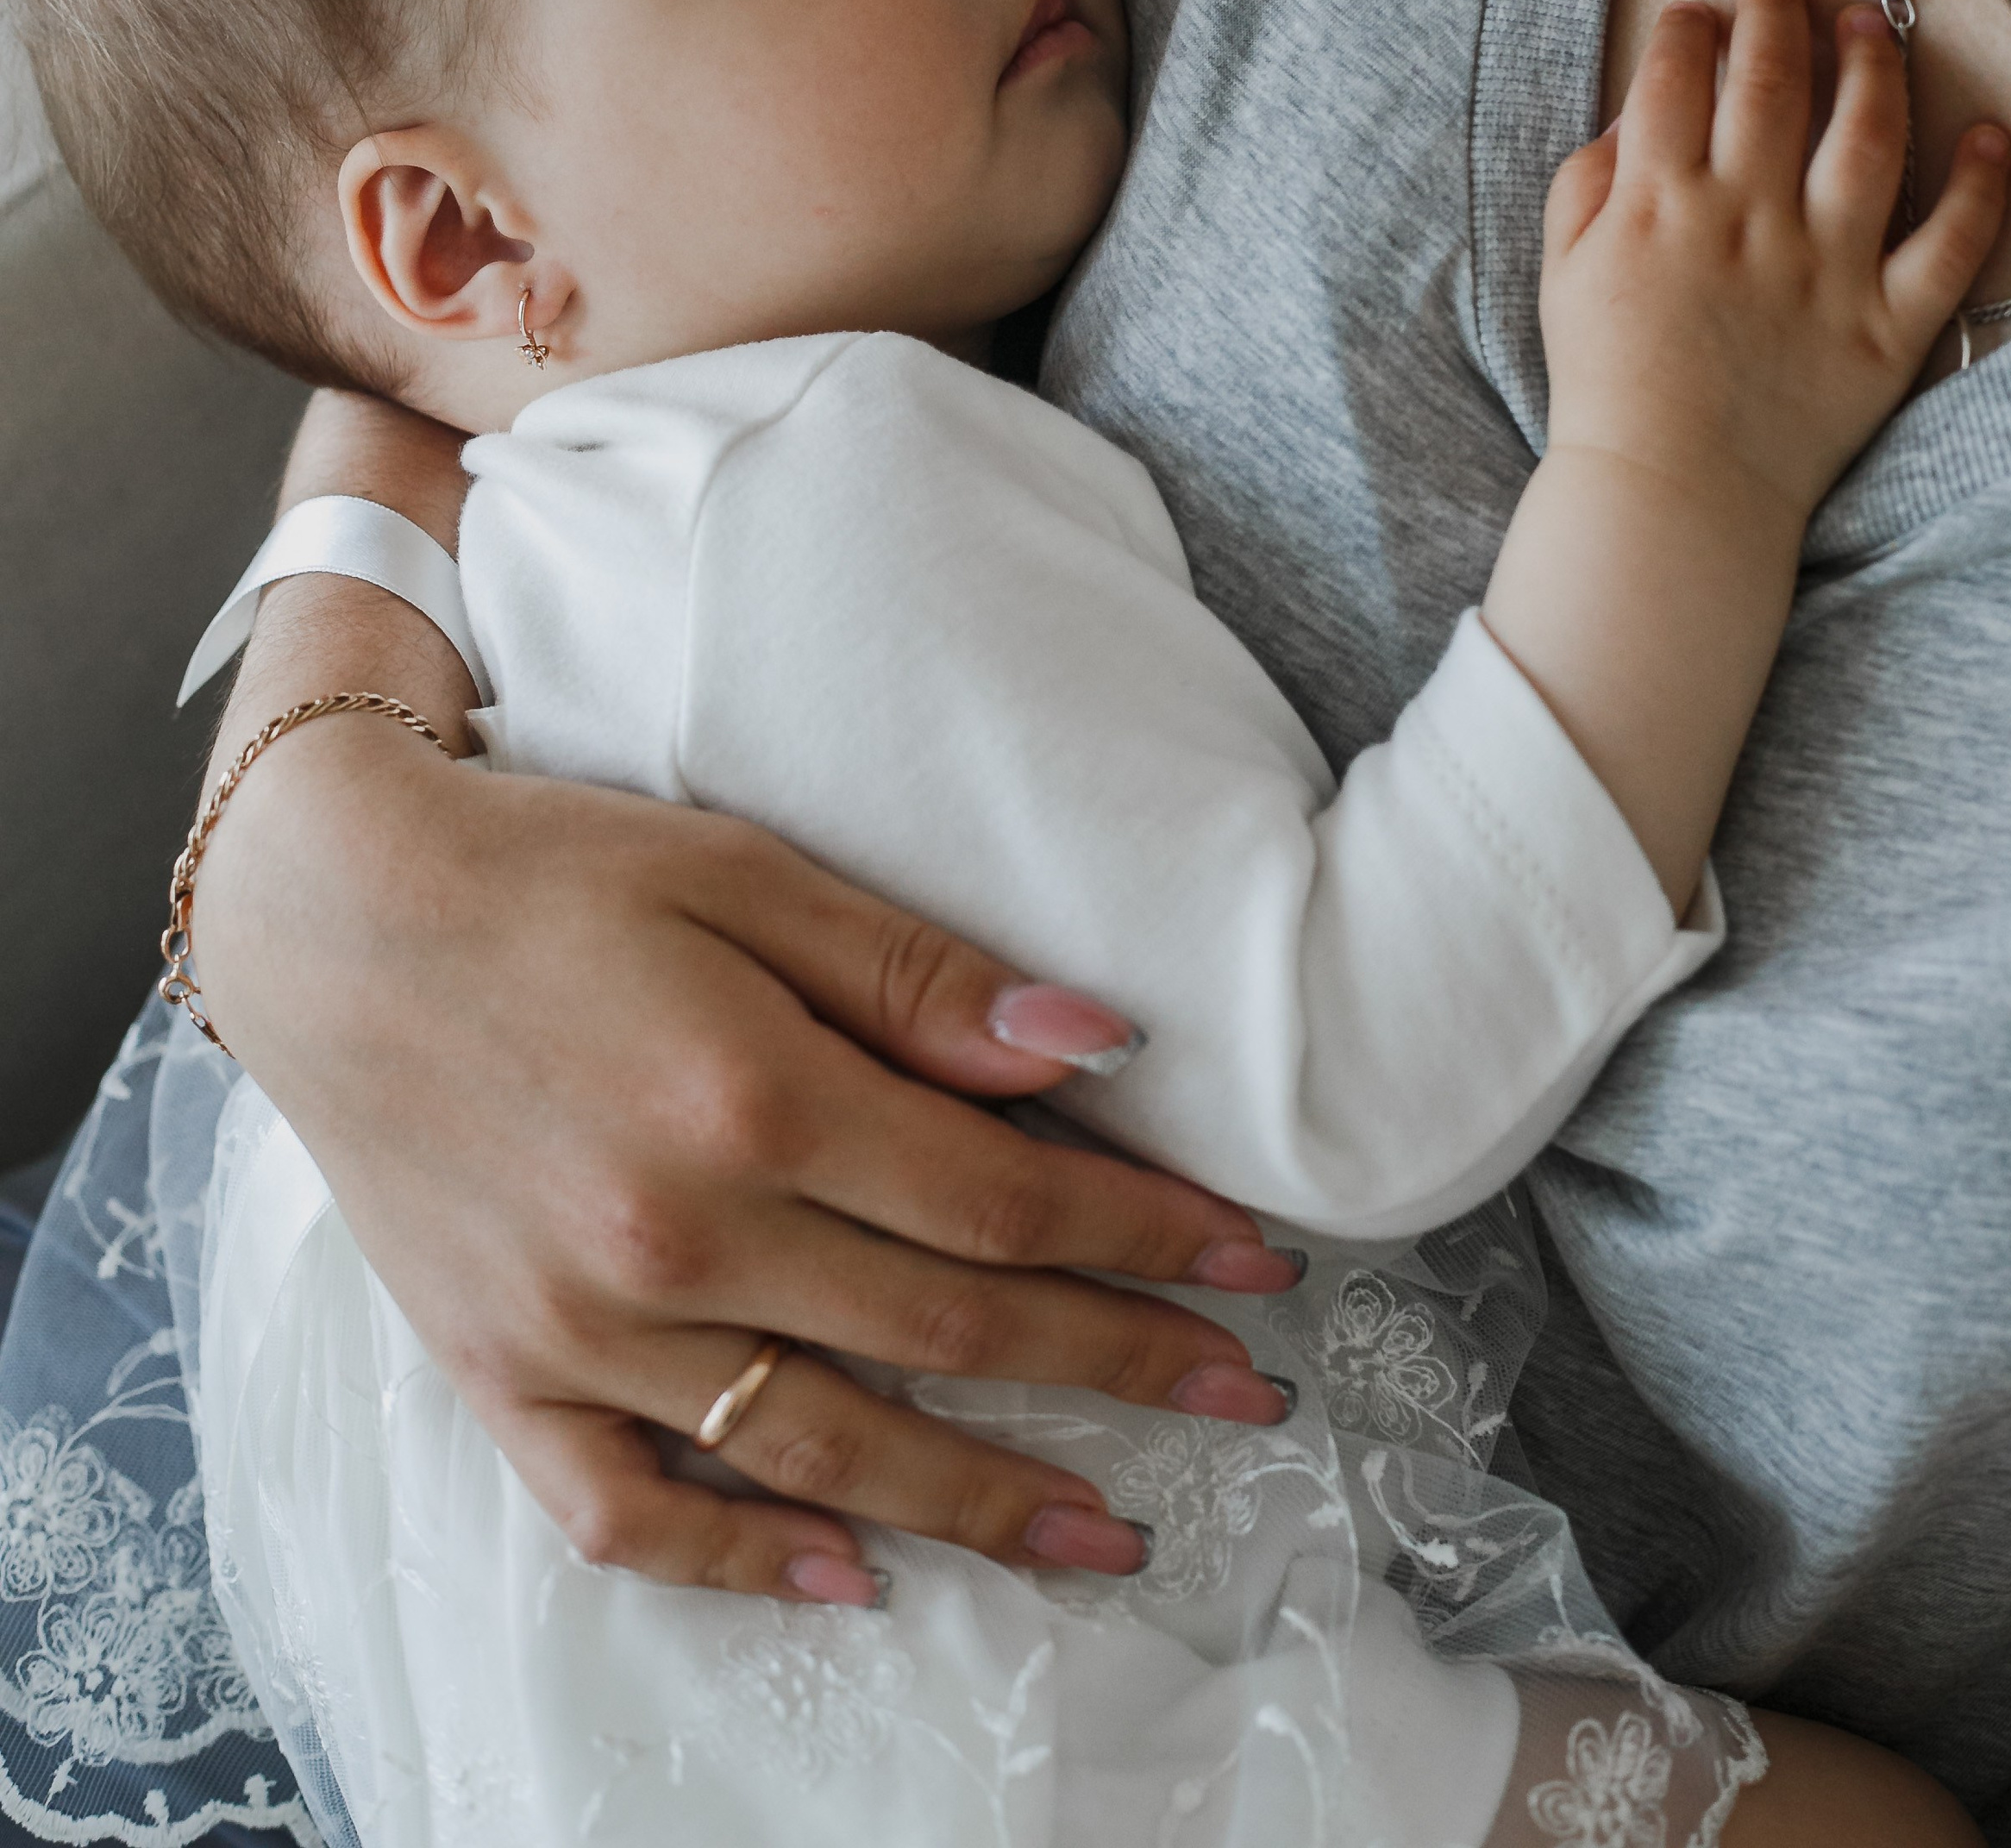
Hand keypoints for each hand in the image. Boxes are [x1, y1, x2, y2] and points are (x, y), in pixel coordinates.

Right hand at [192, 399, 1299, 1603]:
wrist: (325, 916)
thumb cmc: (549, 870)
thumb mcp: (745, 871)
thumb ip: (915, 974)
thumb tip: (1091, 1043)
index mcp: (750, 1097)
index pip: (1002, 1205)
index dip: (1147, 1240)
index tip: (1252, 1265)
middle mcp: (674, 1236)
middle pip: (947, 1334)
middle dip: (1120, 1370)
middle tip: (1248, 1402)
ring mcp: (582, 1326)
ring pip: (824, 1448)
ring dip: (984, 1499)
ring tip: (1112, 1532)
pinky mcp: (502, 1371)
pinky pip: (630, 1510)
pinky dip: (743, 1555)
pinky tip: (853, 1573)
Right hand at [1542, 0, 2008, 528]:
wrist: (1669, 499)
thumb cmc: (1606, 386)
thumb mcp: (1562, 274)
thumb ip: (1586, 185)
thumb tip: (1629, 118)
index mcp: (1657, 203)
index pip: (1674, 77)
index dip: (1686, 27)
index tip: (1698, 8)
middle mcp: (1745, 219)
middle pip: (1769, 80)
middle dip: (1773, 5)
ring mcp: (1823, 269)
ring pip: (1864, 135)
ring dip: (1870, 63)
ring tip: (1867, 21)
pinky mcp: (1886, 325)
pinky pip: (1949, 245)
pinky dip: (1978, 186)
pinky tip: (1987, 134)